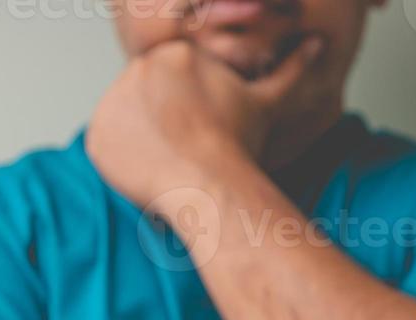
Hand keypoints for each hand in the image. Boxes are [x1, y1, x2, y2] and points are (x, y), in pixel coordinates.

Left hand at [85, 36, 324, 208]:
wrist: (211, 181)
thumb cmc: (241, 145)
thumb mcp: (267, 102)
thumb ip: (290, 70)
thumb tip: (320, 43)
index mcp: (174, 54)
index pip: (171, 86)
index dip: (186, 116)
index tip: (200, 135)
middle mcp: (137, 69)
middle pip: (146, 103)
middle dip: (163, 127)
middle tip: (186, 152)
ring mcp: (112, 101)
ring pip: (126, 125)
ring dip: (142, 143)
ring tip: (171, 162)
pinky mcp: (96, 135)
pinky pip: (106, 148)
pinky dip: (123, 162)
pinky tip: (150, 171)